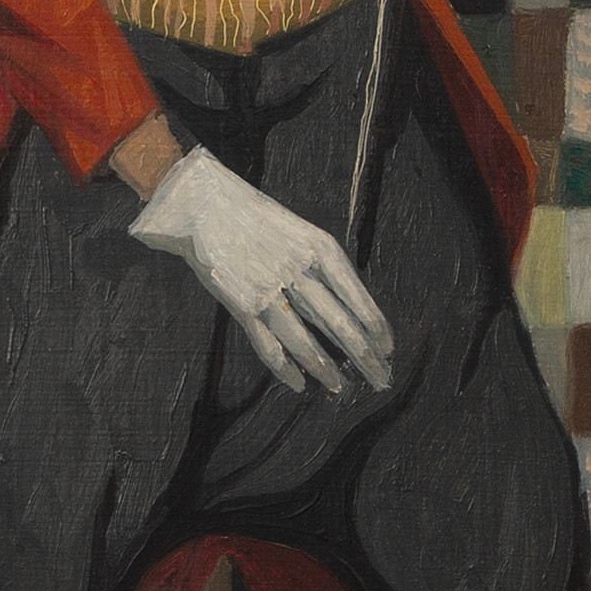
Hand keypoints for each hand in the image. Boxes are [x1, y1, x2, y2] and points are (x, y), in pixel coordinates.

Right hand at [128, 146, 393, 394]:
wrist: (202, 202)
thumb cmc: (254, 218)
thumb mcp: (298, 233)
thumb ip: (320, 269)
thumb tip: (346, 314)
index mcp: (320, 248)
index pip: (359, 298)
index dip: (377, 329)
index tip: (388, 350)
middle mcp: (299, 269)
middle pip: (342, 325)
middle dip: (365, 358)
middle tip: (382, 381)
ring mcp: (269, 290)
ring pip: (306, 342)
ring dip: (326, 370)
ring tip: (340, 388)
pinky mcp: (242, 305)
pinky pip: (269, 346)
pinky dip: (286, 368)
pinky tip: (299, 384)